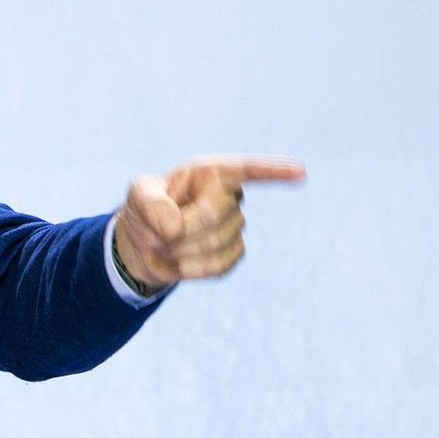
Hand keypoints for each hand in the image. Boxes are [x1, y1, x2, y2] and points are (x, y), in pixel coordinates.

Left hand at [114, 155, 304, 291]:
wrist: (144, 243)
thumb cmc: (144, 210)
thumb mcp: (137, 196)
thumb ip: (150, 203)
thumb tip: (174, 227)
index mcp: (209, 173)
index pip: (245, 169)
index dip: (273, 171)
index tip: (301, 172)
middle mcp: (229, 196)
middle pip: (214, 214)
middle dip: (180, 227)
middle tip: (155, 231)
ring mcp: (235, 226)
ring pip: (216, 242)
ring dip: (180, 249)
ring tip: (163, 244)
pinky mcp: (233, 253)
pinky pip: (219, 264)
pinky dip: (191, 268)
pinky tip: (177, 262)